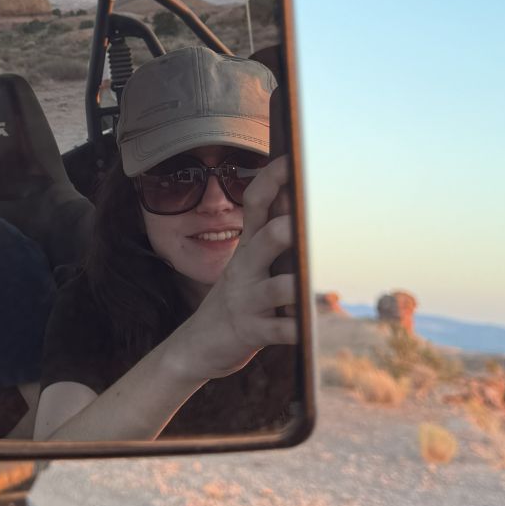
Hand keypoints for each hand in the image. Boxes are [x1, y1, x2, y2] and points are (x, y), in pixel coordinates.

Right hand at [169, 156, 298, 381]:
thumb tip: (296, 198)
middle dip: (280, 232)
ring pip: (273, 289)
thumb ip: (268, 234)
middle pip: (262, 242)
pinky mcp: (251, 332)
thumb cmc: (236, 297)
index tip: (289, 160)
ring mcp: (247, 302)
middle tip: (295, 223)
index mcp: (246, 248)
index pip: (255, 205)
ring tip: (305, 283)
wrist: (197, 345)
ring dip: (290, 285)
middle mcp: (244, 270)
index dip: (271, 181)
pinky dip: (293, 331)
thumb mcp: (247, 263)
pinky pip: (277, 332)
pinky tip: (307, 332)